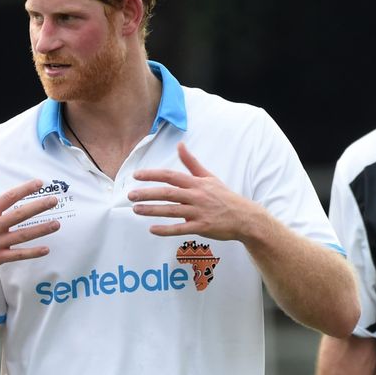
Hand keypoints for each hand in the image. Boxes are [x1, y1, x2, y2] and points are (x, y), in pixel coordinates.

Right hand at [0, 173, 59, 280]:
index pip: (8, 197)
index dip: (24, 189)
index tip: (39, 184)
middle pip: (19, 214)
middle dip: (38, 207)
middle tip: (54, 201)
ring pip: (22, 235)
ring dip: (41, 229)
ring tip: (56, 224)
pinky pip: (18, 254)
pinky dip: (32, 253)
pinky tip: (46, 249)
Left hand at [129, 142, 261, 240]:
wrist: (245, 217)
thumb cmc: (224, 196)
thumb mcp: (209, 177)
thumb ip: (191, 162)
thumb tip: (180, 145)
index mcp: (196, 183)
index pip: (170, 176)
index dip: (152, 175)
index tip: (136, 175)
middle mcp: (196, 196)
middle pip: (168, 193)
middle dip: (147, 193)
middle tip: (130, 195)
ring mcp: (199, 212)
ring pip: (171, 210)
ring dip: (152, 210)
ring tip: (135, 209)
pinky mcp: (202, 227)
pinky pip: (181, 229)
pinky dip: (166, 229)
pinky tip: (152, 229)